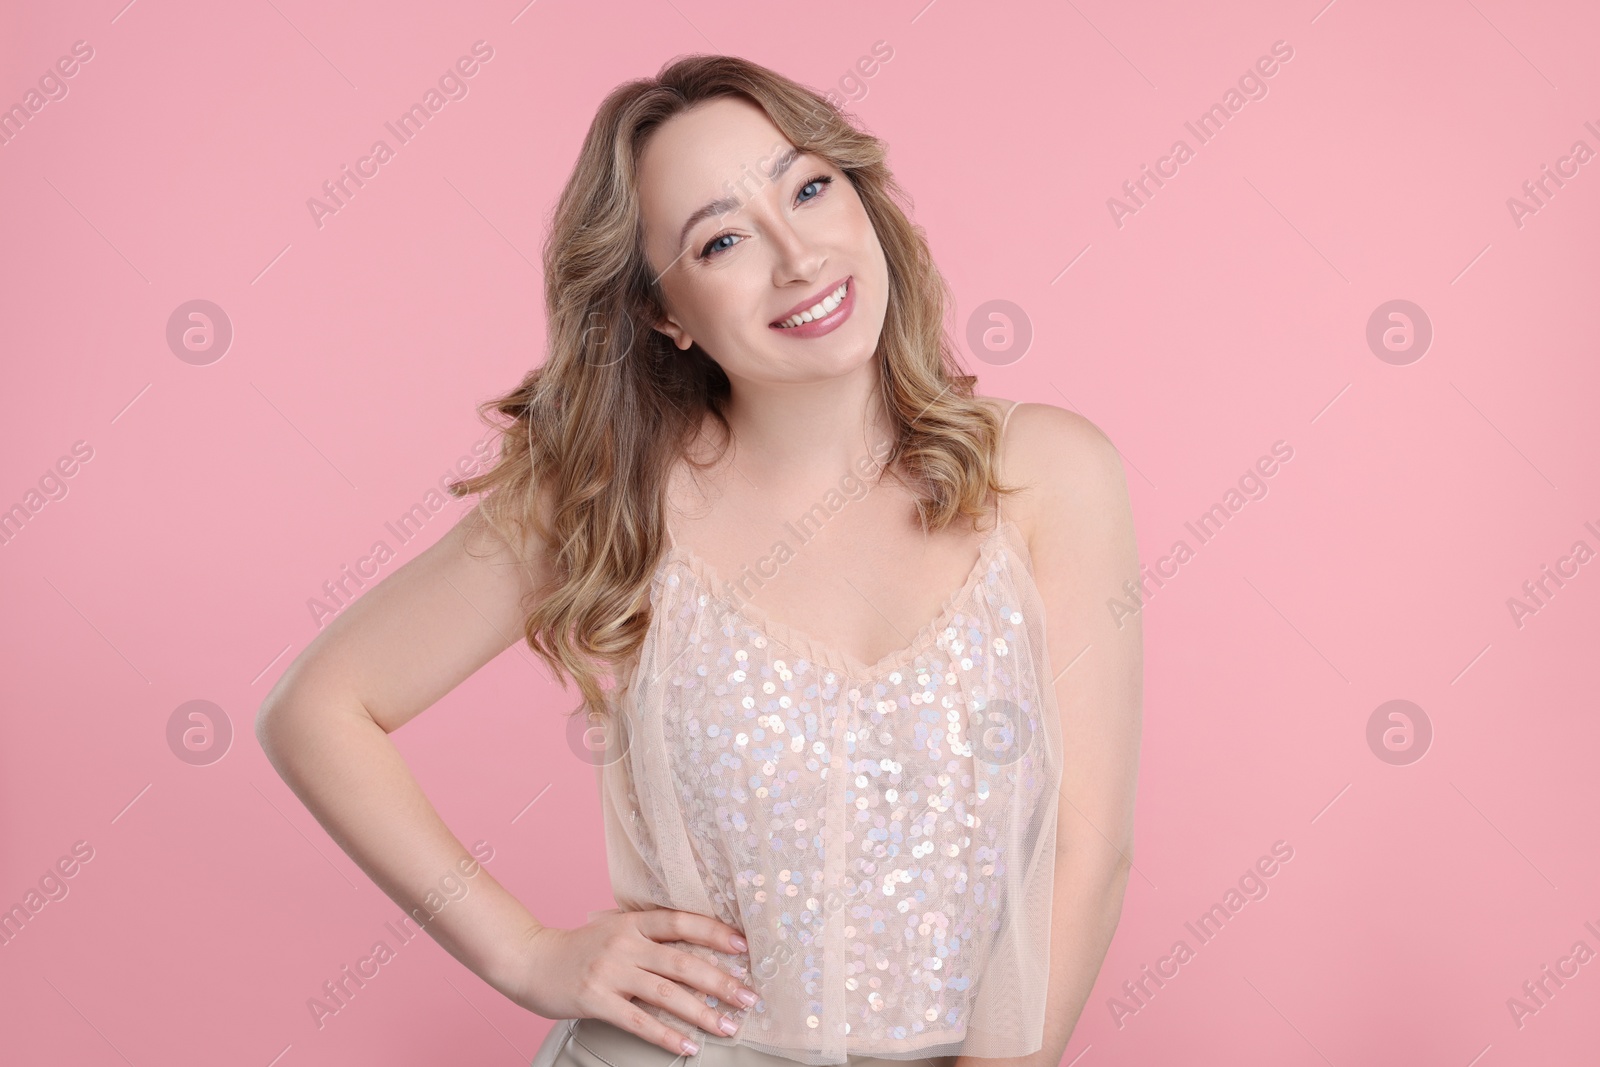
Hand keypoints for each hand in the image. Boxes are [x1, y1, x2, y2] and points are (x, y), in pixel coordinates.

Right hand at [504, 908, 759, 1054]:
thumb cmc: (578, 947)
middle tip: (750, 997)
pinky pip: (639, 1021)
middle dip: (721, 980)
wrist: (530, 960)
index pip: (681, 922)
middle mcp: (624, 944)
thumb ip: (646, 932)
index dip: (714, 932)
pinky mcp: (596, 1000)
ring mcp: (610, 972)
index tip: (744, 946)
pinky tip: (688, 1045)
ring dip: (702, 1012)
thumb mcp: (613, 928)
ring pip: (666, 993)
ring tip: (728, 1027)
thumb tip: (694, 943)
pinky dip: (666, 1035)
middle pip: (682, 962)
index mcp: (631, 922)